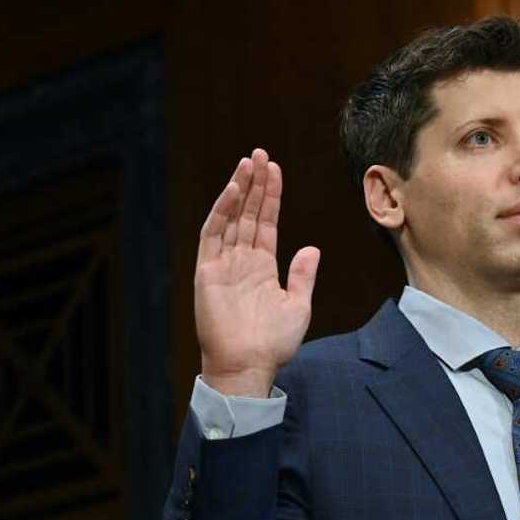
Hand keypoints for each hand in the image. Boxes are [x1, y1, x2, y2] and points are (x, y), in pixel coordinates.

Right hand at [195, 149, 319, 396]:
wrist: (249, 365)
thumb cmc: (274, 343)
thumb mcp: (298, 305)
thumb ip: (303, 276)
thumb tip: (311, 248)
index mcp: (262, 267)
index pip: (265, 222)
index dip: (270, 196)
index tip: (275, 170)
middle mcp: (241, 261)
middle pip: (247, 213)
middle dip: (254, 183)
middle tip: (260, 154)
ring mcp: (223, 264)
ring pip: (230, 218)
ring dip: (239, 189)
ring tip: (248, 162)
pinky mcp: (207, 271)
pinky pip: (213, 235)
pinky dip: (221, 211)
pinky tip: (234, 190)